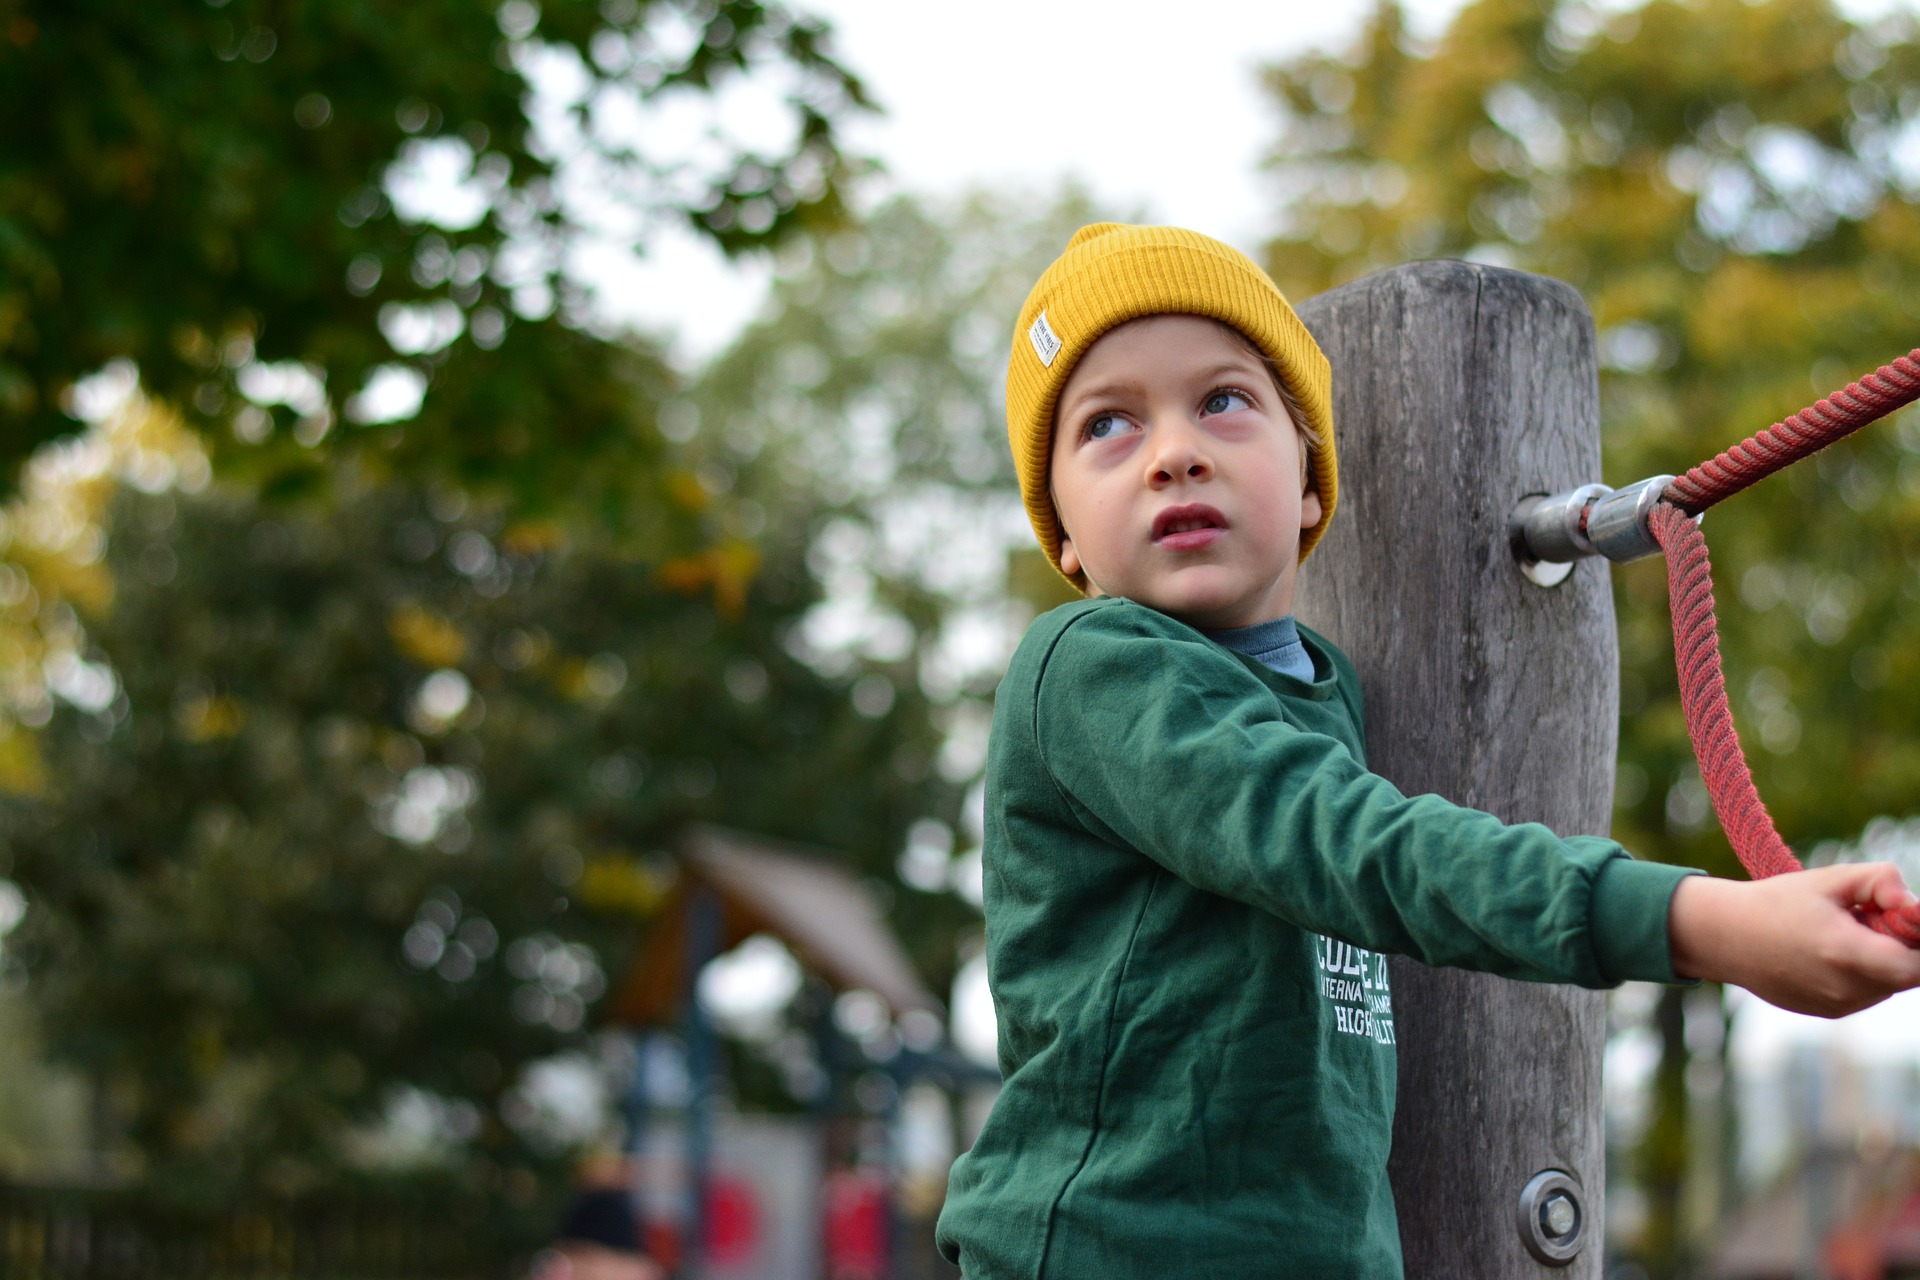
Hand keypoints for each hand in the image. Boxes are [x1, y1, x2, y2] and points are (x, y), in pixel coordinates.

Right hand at [1668, 863, 1919, 1016]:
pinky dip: (1862, 973)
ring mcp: (1837, 1005)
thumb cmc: (1776, 903)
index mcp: (1846, 952)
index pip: (1917, 966)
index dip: (1919, 943)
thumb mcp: (1829, 879)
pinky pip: (1866, 993)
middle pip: (1907, 974)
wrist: (1723, 937)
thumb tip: (1912, 904)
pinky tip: (1826, 951)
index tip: (1903, 919)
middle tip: (1869, 918)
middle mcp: (1845, 988)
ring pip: (1888, 984)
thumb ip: (1881, 881)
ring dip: (1881, 960)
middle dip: (1901, 946)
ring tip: (1841, 934)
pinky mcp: (1829, 1012)